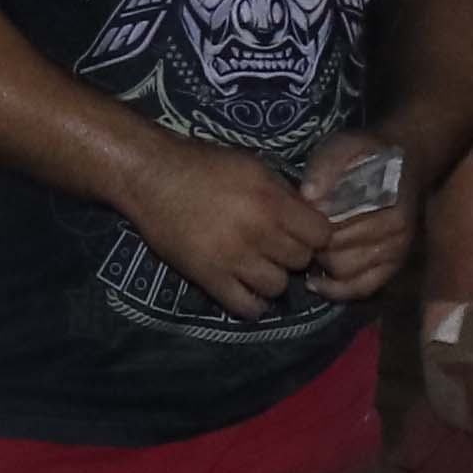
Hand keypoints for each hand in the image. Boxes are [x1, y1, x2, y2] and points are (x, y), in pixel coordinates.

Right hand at [120, 142, 338, 317]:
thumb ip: (283, 192)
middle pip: (301, 261)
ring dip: (272, 278)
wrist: (151, 177)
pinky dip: (251, 303)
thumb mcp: (252, 166)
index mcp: (271, 201)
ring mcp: (232, 259)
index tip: (303, 231)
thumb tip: (310, 214)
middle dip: (293, 254)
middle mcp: (257, 233)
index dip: (315, 234)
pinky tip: (246, 289)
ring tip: (258, 265)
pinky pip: (245, 307)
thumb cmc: (203, 165)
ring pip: (278, 286)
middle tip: (276, 246)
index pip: (320, 234)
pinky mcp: (208, 278)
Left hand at [306, 135, 421, 308]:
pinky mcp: (393, 267)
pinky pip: (362, 289)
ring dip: (324, 264)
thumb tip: (308, 195)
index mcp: (386, 204)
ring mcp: (397, 253)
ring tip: (312, 249)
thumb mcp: (345, 146)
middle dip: (315, 245)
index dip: (310, 226)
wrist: (406, 162)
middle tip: (302, 235)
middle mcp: (397, 233)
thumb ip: (326, 166)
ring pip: (346, 273)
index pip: (335, 228)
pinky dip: (337, 290)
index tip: (298, 218)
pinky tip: (317, 281)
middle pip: (338, 252)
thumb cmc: (368, 155)